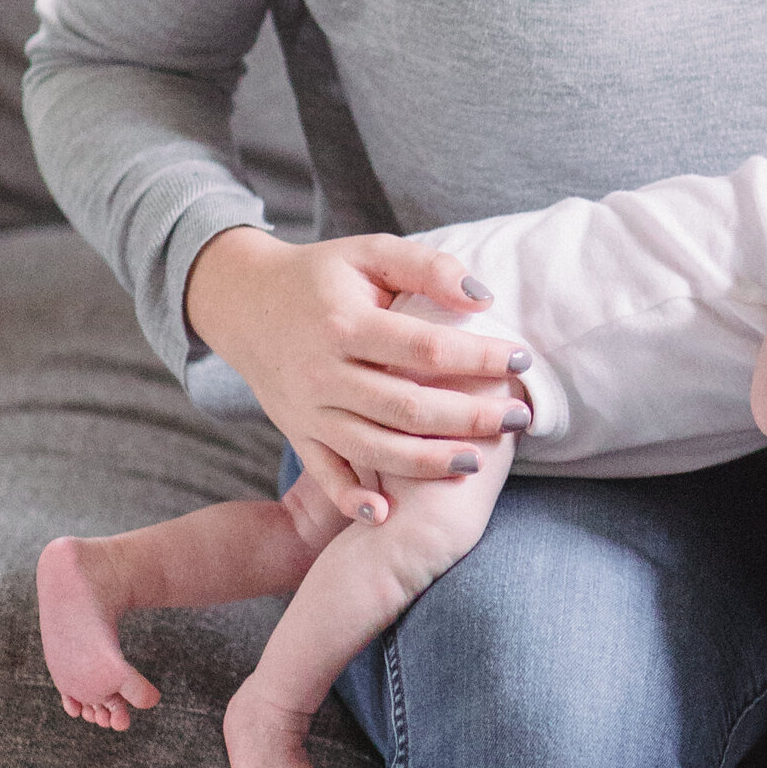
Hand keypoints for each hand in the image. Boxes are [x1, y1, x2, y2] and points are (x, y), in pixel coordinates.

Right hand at [182, 226, 535, 508]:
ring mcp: (308, 409)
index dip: (478, 356)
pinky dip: (352, 499)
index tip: (522, 360)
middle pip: (406, 407)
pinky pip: (325, 474)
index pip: (425, 348)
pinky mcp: (298, 433)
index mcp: (344, 324)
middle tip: (517, 417)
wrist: (244, 303)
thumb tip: (483, 299)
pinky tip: (387, 514)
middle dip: (468, 417)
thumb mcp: (370, 252)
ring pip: (373, 447)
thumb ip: (427, 267)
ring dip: (427, 462)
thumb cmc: (321, 276)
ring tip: (476, 462)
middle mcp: (323, 372)